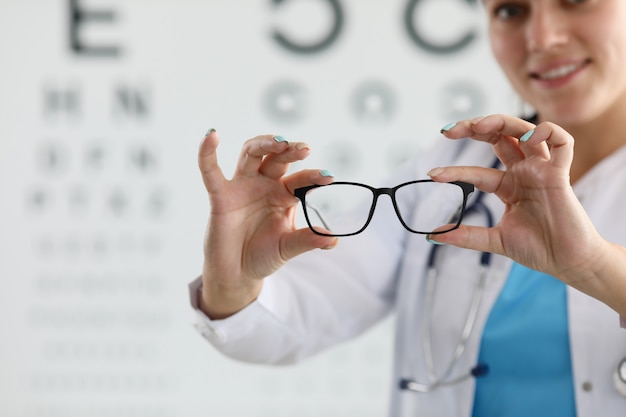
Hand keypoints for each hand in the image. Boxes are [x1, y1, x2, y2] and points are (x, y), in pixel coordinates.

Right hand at [198, 131, 336, 318]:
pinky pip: (211, 171)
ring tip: (280, 141)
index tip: (328, 176)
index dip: (313, 177)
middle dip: (290, 150)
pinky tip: (211, 135)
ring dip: (264, 143)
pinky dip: (207, 153)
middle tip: (305, 148)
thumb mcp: (288, 247)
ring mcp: (242, 187)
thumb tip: (334, 239)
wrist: (237, 274)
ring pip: (252, 154)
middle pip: (277, 158)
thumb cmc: (263, 256)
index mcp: (284, 195)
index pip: (299, 180)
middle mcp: (264, 185)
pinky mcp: (220, 195)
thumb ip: (307, 240)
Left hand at [428, 114, 605, 285]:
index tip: (433, 174)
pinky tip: (528, 138)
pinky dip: (547, 132)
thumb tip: (434, 236)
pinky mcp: (561, 174)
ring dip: (501, 122)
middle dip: (475, 127)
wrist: (567, 263)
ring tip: (479, 126)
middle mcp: (524, 173)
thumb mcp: (496, 240)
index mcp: (508, 186)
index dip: (455, 170)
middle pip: (500, 137)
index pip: (476, 171)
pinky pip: (562, 142)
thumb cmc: (538, 248)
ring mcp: (542, 171)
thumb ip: (467, 236)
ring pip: (525, 131)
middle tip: (450, 130)